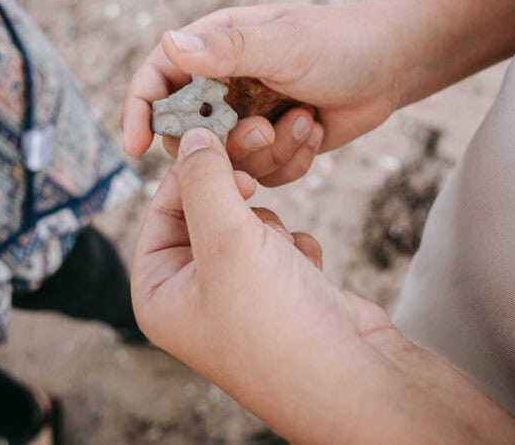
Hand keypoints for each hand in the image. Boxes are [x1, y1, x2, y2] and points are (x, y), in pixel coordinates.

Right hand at [121, 3, 399, 185]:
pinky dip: (291, 161)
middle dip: (226, 144)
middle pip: (189, 134)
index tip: (137, 146)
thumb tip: (169, 42)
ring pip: (229, 163)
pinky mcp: (273, 146)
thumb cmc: (338, 43)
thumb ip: (227, 51)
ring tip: (304, 120)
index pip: (157, 78)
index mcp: (214, 48)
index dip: (139, 110)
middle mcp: (223, 85)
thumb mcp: (284, 44)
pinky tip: (314, 130)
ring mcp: (247, 118)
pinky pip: (264, 175)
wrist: (391, 66)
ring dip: (268, 152)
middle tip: (262, 131)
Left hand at [131, 128, 514, 443]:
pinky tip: (307, 273)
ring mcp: (241, 296)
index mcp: (159, 292)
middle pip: (207, 211)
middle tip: (259, 181)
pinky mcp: (283, 295)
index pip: (161, 207)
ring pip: (249, 224)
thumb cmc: (278, 323)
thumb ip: (206, 181)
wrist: (355, 379)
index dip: (193, 173)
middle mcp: (194, 295)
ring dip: (271, 226)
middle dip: (239, 198)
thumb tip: (193, 135)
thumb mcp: (228, 240)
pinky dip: (297, 249)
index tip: (225, 145)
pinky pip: (281, 245)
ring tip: (283, 254)